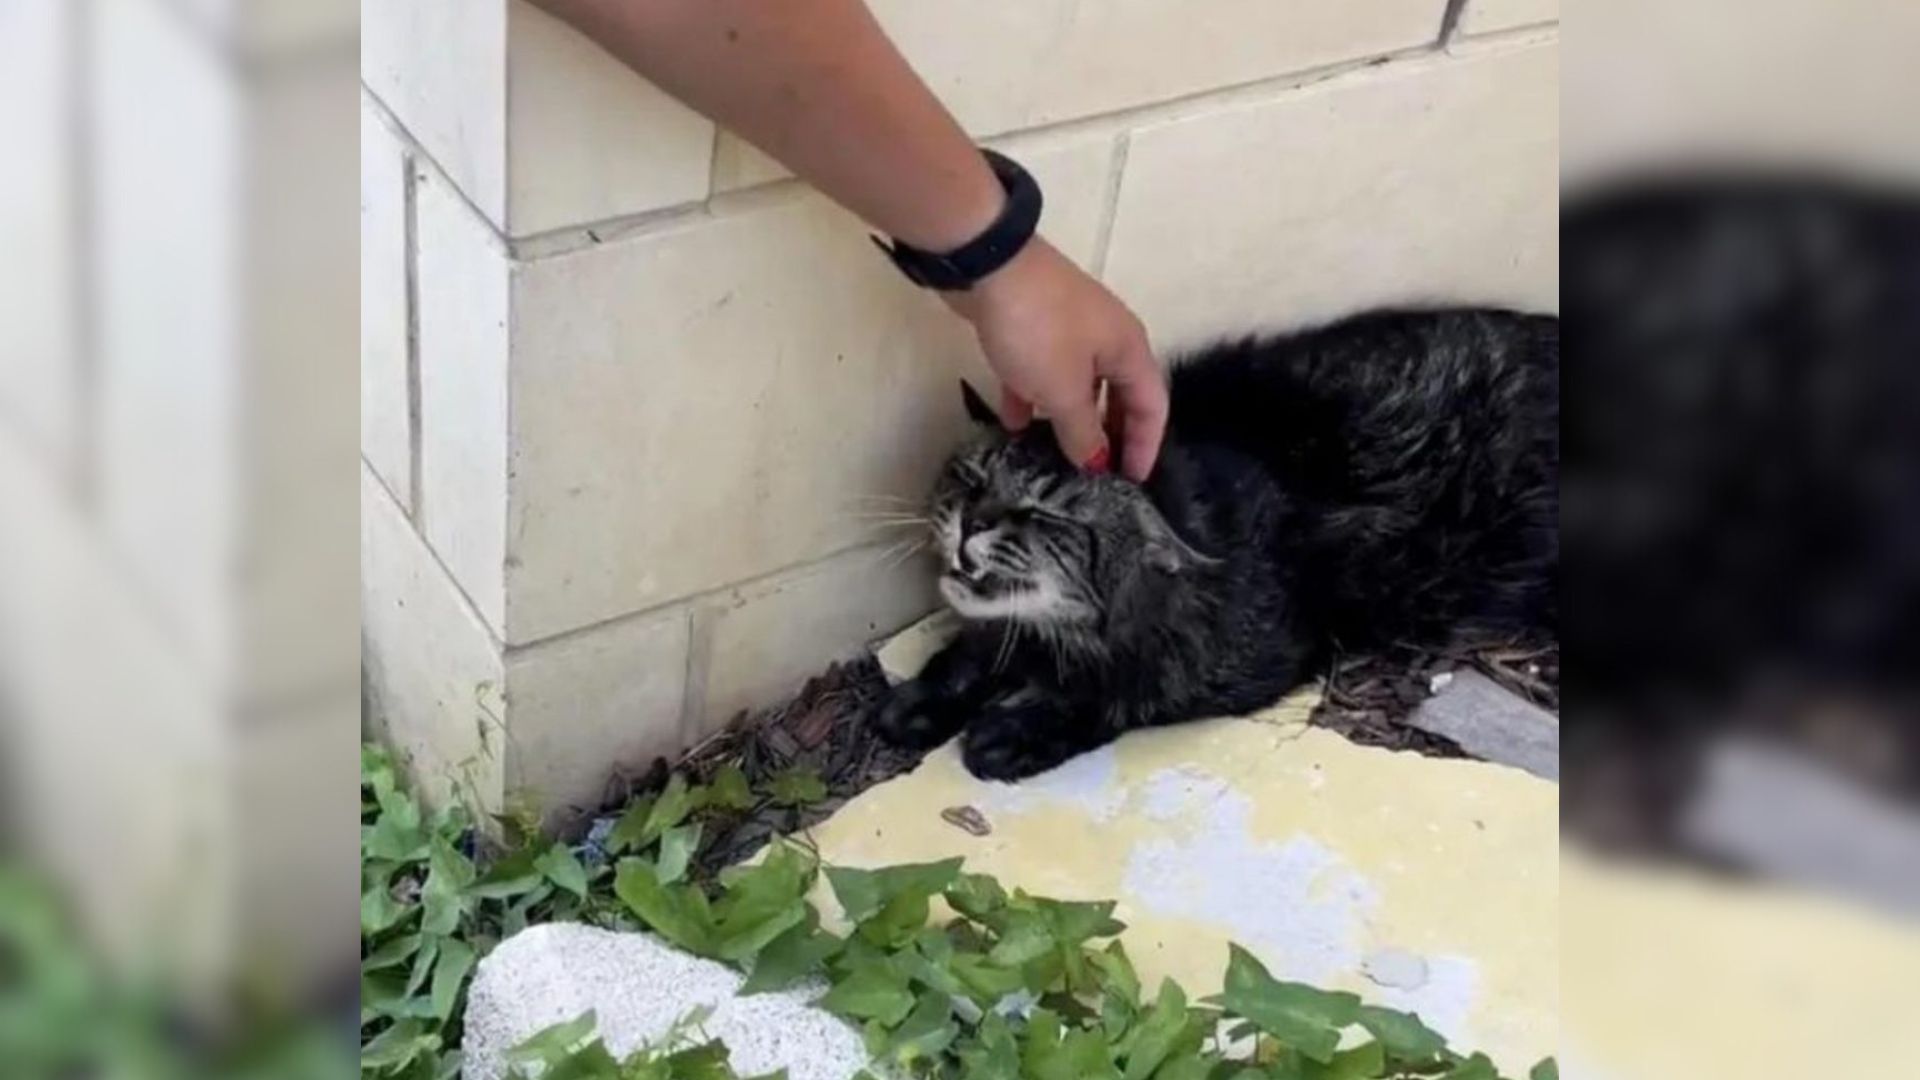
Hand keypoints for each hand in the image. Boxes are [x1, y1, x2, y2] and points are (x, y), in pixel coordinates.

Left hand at [944, 238, 1167, 481]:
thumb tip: (1096, 462)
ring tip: (1056, 459)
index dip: (1146, 446)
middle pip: (1118, 396)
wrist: (988, 264)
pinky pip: (1041, 373)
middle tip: (1097, 475)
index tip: (1133, 483)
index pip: (1152, 406)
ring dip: (1069, 420)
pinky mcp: (1033, 327)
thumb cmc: (1039, 330)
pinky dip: (1033, 399)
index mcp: (1129, 350)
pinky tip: (1014, 426)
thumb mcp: (1063, 390)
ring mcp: (1069, 331)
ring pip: (1078, 386)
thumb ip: (1083, 432)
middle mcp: (1108, 339)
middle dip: (1109, 435)